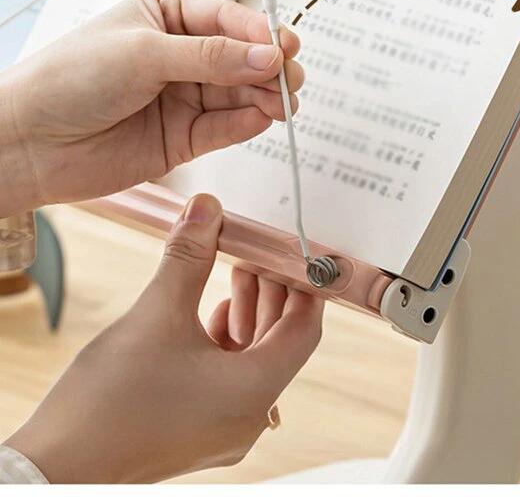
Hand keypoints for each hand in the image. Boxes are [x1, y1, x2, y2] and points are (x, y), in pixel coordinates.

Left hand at [0, 0, 302, 216]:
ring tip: (283, 102)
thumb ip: (209, 57)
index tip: (284, 44)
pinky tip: (261, 119)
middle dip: (269, 66)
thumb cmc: (70, 79)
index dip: (259, 31)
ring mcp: (181, 96)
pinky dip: (247, 123)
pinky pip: (225, 128)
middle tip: (289, 77)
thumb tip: (266, 56)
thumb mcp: (143, 53)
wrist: (29, 142)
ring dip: (265, 96)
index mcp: (165, 15)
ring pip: (239, 93)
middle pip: (240, 56)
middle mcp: (178, 55)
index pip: (225, 17)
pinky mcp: (181, 139)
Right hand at [6, 194, 323, 481]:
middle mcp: (248, 416)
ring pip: (255, 359)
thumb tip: (207, 210)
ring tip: (234, 269)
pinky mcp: (200, 430)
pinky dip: (228, 341)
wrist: (58, 467)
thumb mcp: (156, 313)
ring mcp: (224, 428)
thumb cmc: (109, 402)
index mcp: (254, 391)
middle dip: (272, 290)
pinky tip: (211, 310)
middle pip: (282, 342)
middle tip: (257, 248)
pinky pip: (232, 378)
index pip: (304, 328)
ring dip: (249, 312)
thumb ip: (189, 257)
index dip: (304, 283)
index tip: (295, 250)